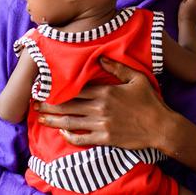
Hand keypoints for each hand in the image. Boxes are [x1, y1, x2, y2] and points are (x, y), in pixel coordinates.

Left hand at [34, 57, 169, 149]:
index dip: (58, 88)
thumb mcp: (137, 78)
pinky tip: (62, 132)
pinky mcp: (105, 138)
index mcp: (106, 91)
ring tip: (40, 117)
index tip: (44, 86)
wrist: (161, 127)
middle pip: (68, 105)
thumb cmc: (150, 101)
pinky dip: (70, 136)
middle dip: (49, 104)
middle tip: (34, 102)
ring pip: (71, 121)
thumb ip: (117, 68)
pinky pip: (82, 138)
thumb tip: (101, 57)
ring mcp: (101, 124)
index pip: (76, 89)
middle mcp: (100, 108)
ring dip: (53, 120)